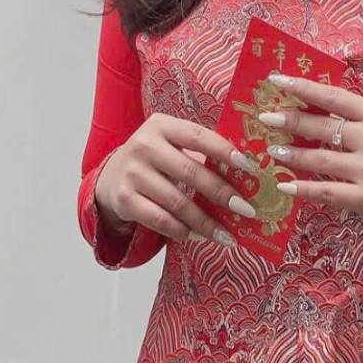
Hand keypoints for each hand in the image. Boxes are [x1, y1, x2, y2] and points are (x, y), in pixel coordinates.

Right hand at [100, 113, 258, 244]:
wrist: (112, 177)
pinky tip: (199, 236)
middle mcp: (144, 146)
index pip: (199, 136)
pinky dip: (183, 231)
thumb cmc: (155, 159)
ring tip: (227, 234)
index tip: (250, 168)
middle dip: (222, 193)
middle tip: (246, 210)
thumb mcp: (172, 145)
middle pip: (191, 172)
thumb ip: (201, 152)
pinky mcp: (125, 199)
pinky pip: (161, 220)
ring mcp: (132, 173)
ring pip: (178, 202)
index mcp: (161, 125)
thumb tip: (246, 175)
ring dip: (206, 222)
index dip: (225, 151)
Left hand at [257, 73, 362, 243]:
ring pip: (319, 159)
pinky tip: (284, 186)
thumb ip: (352, 118)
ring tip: (272, 149)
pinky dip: (301, 189)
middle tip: (265, 118)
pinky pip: (324, 191)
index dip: (304, 88)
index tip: (278, 81)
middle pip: (322, 127)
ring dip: (291, 155)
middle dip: (290, 121)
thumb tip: (307, 104)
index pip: (334, 97)